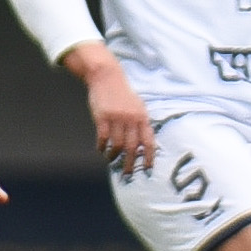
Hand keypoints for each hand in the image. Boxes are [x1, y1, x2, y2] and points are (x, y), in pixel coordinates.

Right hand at [65, 43, 154, 175]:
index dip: (149, 156)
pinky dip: (102, 147)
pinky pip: (103, 138)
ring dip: (114, 156)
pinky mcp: (102, 117)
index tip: (147, 168)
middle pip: (132, 148)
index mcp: (142, 117)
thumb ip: (141, 123)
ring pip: (117, 145)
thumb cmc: (123, 94)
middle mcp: (131, 119)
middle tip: (127, 173)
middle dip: (130, 163)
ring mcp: (116, 118)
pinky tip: (101, 149)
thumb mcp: (137, 106)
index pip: (149, 141)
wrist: (107, 77)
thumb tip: (144, 144)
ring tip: (111, 159)